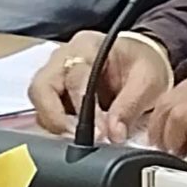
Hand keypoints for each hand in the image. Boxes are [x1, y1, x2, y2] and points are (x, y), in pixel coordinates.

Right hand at [29, 31, 173, 142]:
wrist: (141, 61)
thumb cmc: (144, 64)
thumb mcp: (148, 81)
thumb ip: (130, 106)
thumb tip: (113, 134)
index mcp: (88, 46)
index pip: (74, 77)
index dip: (81, 108)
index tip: (97, 133)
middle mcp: (64, 57)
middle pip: (41, 88)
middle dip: (55, 117)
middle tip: (77, 140)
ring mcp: (55, 73)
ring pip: (39, 101)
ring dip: (55, 123)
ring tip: (79, 140)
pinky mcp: (55, 91)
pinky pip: (45, 109)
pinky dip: (56, 125)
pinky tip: (75, 135)